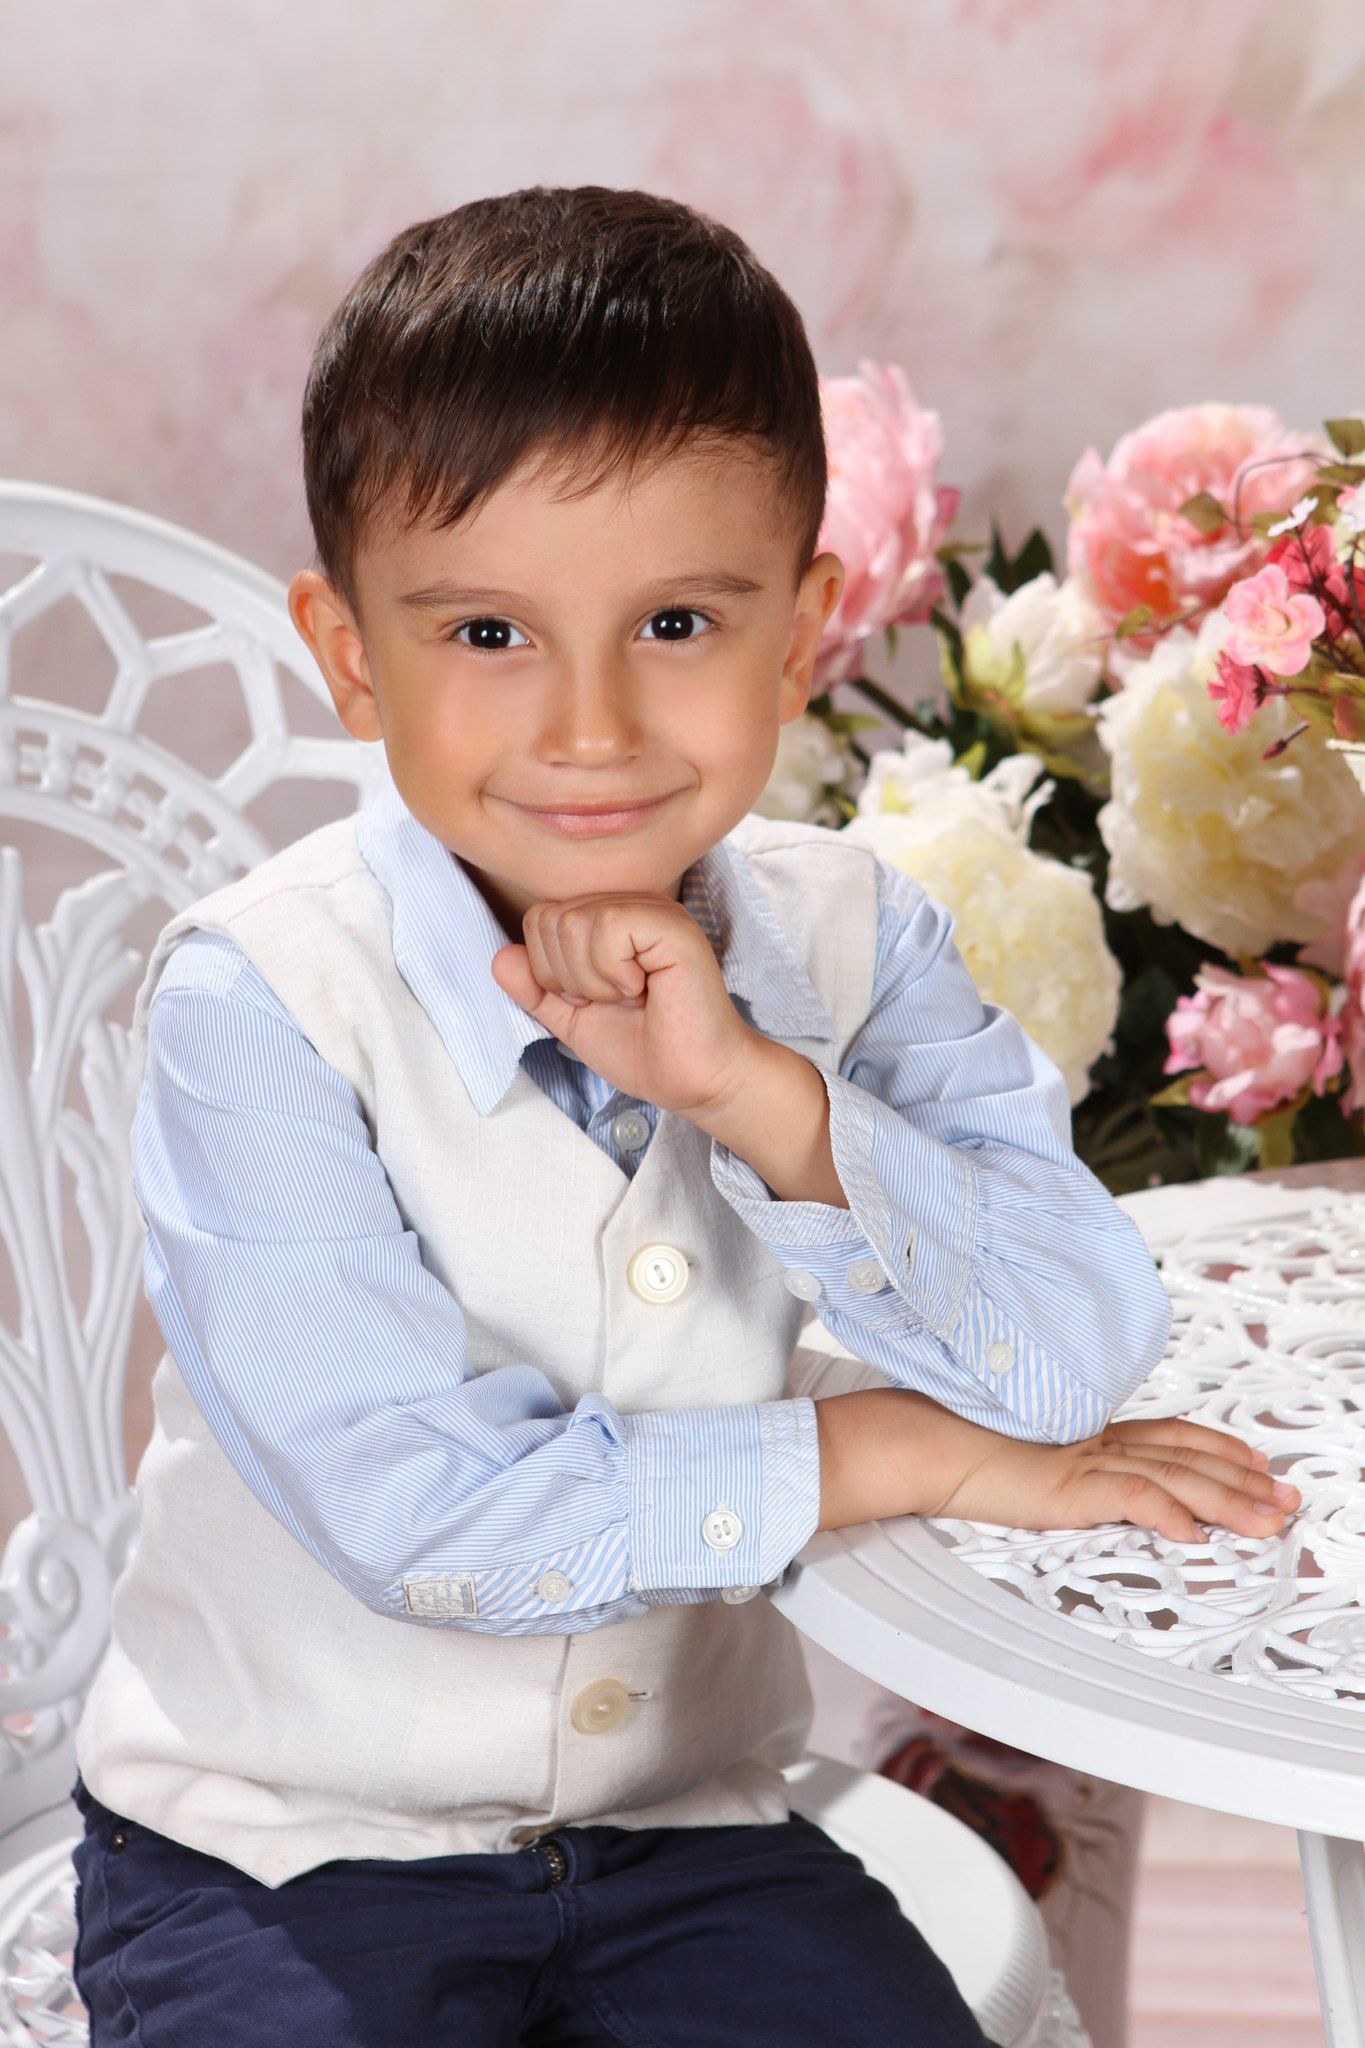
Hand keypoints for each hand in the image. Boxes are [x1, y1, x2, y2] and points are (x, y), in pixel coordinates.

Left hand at [488, 892, 757, 1116]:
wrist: (694, 1081)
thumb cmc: (647, 1050)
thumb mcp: (573, 1020)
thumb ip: (535, 989)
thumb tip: (500, 957)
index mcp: (610, 919)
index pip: (539, 920)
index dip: (551, 972)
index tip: (596, 1000)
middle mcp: (632, 904)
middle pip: (549, 919)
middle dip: (567, 977)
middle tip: (615, 1000)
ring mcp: (653, 910)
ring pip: (573, 922)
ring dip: (592, 979)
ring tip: (631, 996)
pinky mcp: (671, 925)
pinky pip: (606, 926)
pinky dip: (611, 973)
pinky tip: (644, 989)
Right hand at [931, 1411, 1300, 1541]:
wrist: (925, 1442)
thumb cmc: (959, 1448)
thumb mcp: (1027, 1459)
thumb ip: (1063, 1470)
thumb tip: (1078, 1489)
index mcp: (1090, 1431)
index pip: (1172, 1433)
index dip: (1220, 1446)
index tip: (1256, 1460)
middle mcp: (1097, 1438)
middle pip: (1189, 1456)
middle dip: (1245, 1480)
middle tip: (1286, 1498)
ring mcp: (1085, 1457)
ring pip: (1175, 1476)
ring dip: (1228, 1501)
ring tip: (1266, 1521)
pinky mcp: (1068, 1481)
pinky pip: (1131, 1495)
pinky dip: (1168, 1512)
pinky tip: (1195, 1532)